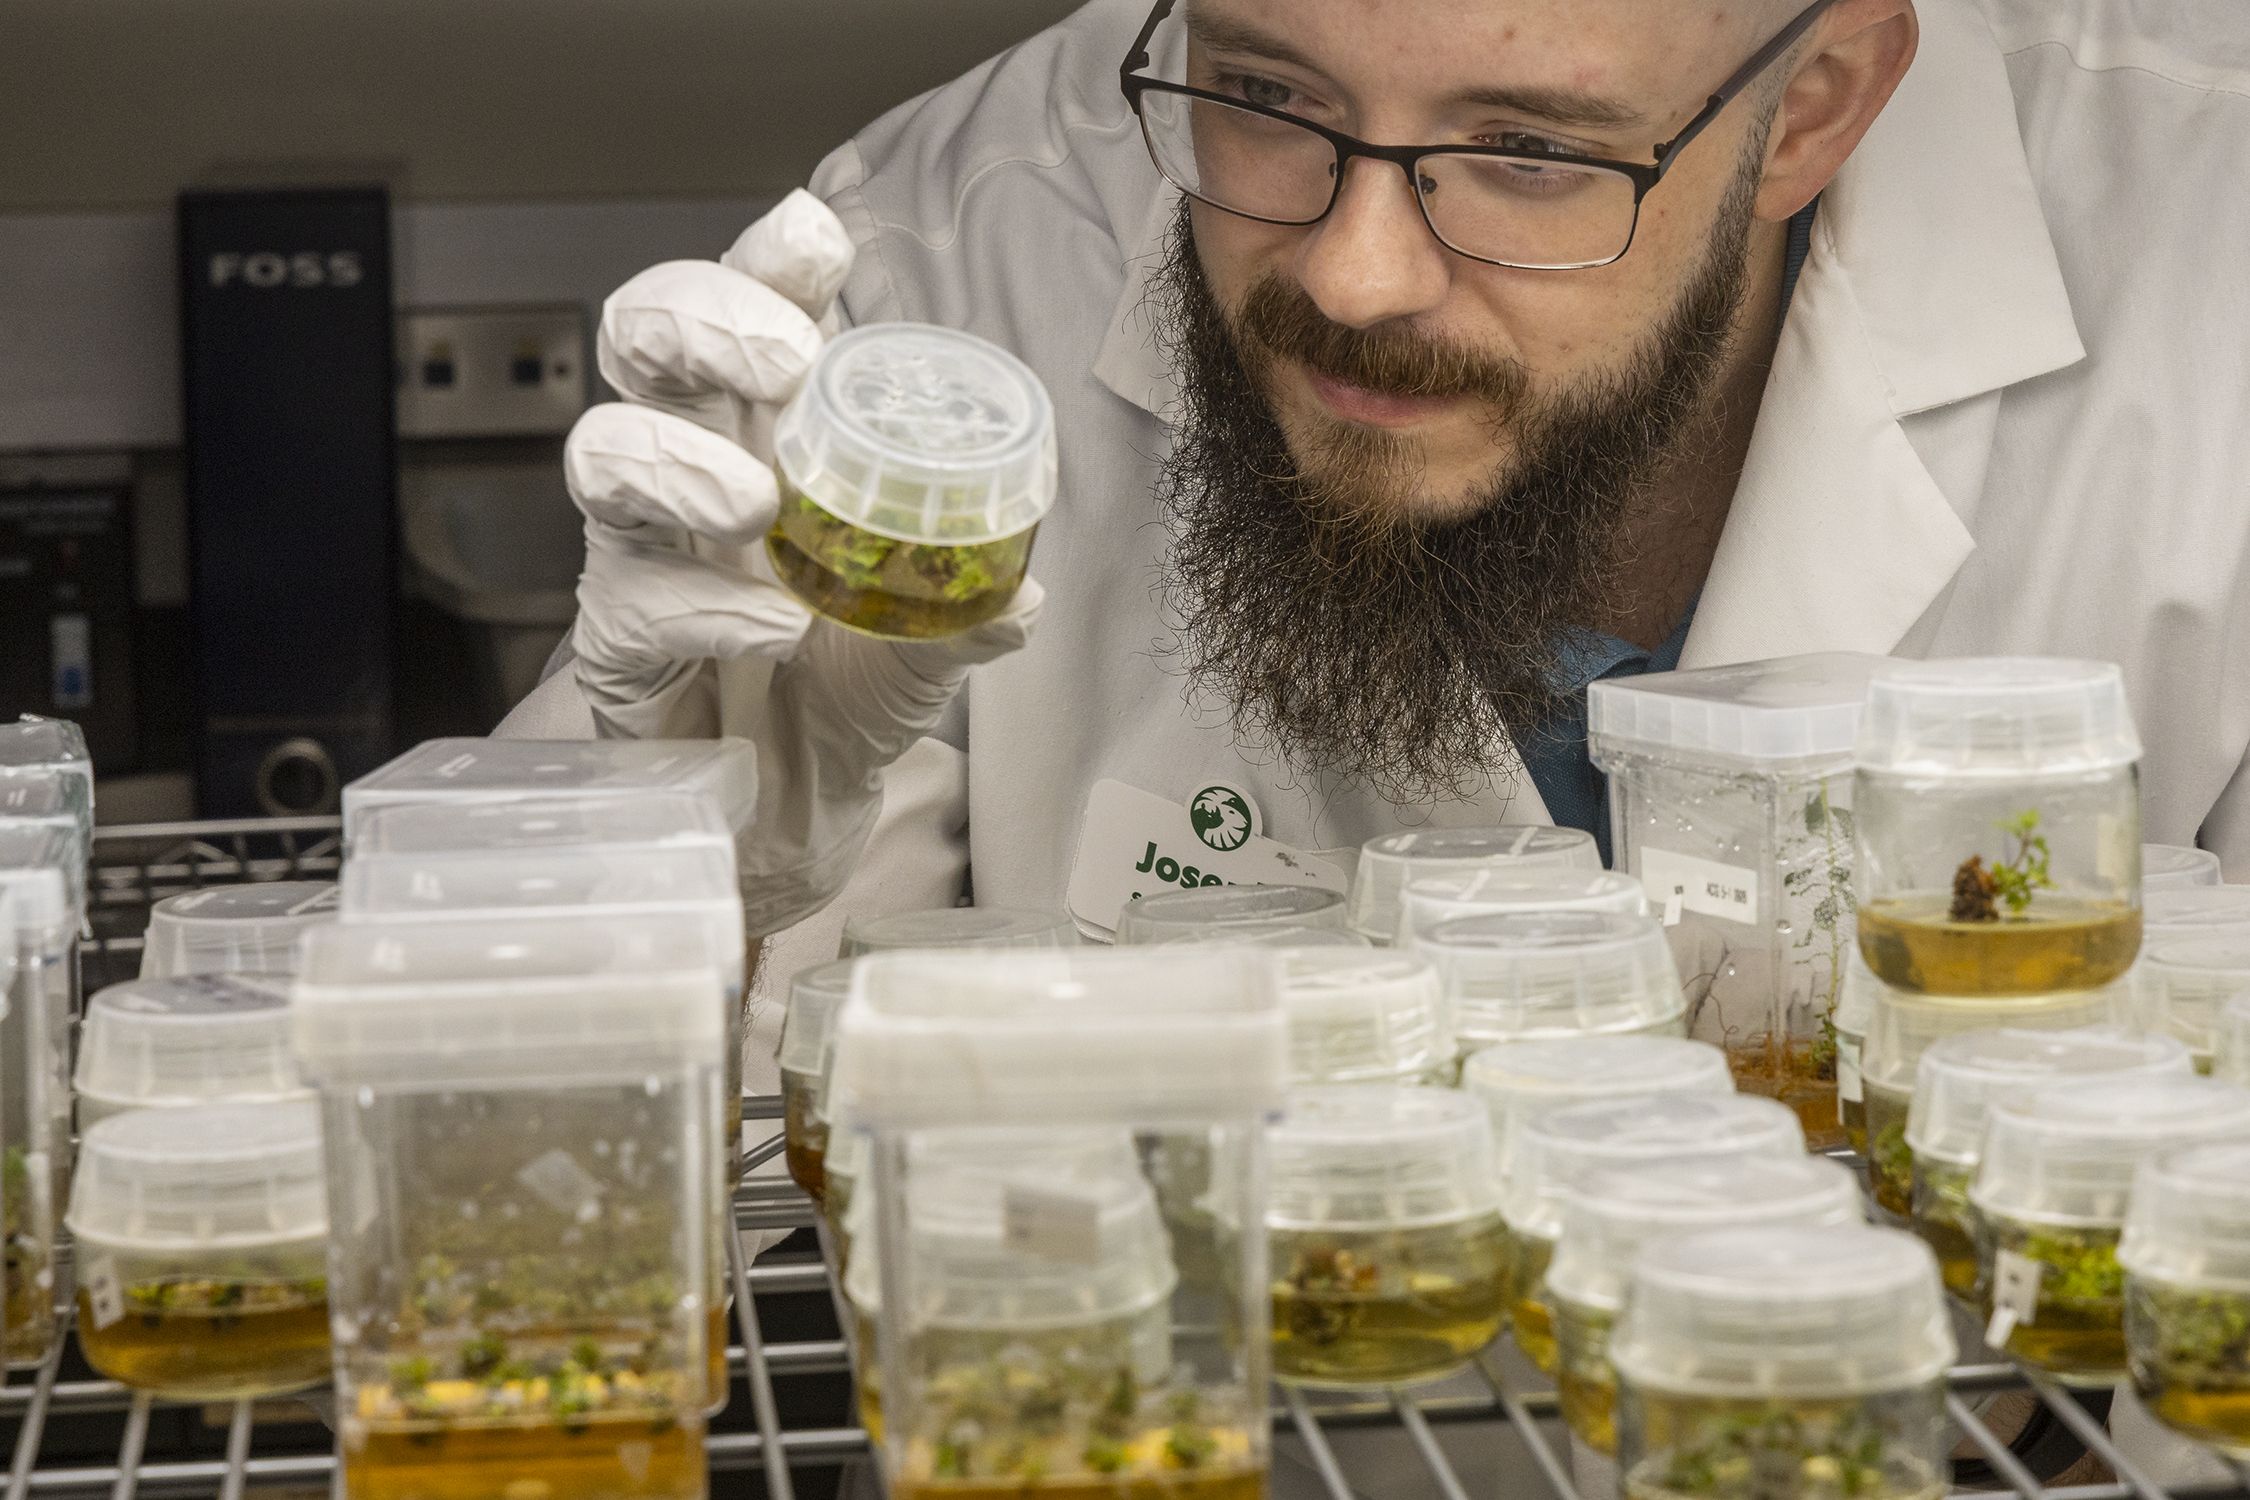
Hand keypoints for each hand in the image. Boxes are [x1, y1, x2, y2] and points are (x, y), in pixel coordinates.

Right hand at [564, 190, 1042, 936]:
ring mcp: (642, 549)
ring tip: (755, 504)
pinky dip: (703, 607)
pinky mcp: (614, 642)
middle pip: (643, 338)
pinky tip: (769, 628)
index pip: (752, 312)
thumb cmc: (840, 690)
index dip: (770, 263)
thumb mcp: (922, 649)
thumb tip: (1020, 598)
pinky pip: (631, 602)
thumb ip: (965, 617)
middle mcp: (692, 465)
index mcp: (771, 430)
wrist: (784, 811)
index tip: (815, 234)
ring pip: (601, 452)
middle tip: (781, 360)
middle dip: (701, 320)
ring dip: (677, 459)